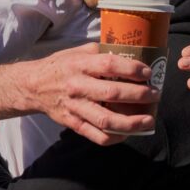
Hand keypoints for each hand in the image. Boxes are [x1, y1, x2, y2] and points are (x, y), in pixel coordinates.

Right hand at [26, 42, 158, 145]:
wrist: (33, 86)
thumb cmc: (61, 66)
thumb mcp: (78, 52)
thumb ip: (101, 53)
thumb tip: (129, 53)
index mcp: (79, 65)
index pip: (109, 65)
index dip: (131, 69)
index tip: (147, 72)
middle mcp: (77, 87)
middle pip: (112, 94)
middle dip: (139, 95)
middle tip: (155, 94)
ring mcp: (75, 108)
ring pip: (106, 120)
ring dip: (131, 122)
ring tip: (149, 120)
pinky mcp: (73, 124)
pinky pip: (96, 135)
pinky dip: (115, 137)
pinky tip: (129, 132)